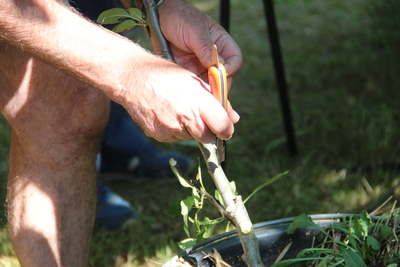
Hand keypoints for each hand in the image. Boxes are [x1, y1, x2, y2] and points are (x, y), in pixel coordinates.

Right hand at [121, 58, 238, 142]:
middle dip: (207, 130)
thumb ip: (217, 102)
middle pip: (207, 137)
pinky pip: (174, 138)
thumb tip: (234, 119)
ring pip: (190, 137)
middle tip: (199, 116)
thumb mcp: (195, 82)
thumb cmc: (166, 75)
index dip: (226, 129)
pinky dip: (174, 130)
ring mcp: (171, 129)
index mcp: (198, 101)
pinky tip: (166, 114)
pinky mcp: (158, 135)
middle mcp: (186, 118)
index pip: (222, 127)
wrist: (132, 78)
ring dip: (189, 129)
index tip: (225, 128)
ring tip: (177, 108)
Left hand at [152, 0, 241, 83]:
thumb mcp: (194, 31)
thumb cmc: (180, 18)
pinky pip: (195, 84)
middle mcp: (213, 56)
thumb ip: (205, 49)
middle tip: (211, 90)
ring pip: (210, 83)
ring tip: (200, 93)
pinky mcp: (188, 71)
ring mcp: (200, 65)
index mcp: (221, 43)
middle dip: (219, 84)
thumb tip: (218, 67)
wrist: (158, 18)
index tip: (221, 73)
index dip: (231, 68)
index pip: (235, 60)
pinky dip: (194, 89)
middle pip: (224, 76)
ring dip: (206, 90)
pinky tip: (190, 91)